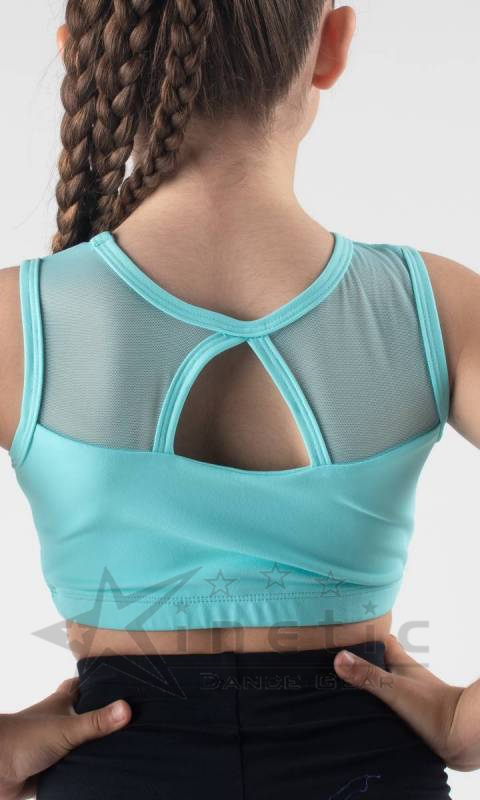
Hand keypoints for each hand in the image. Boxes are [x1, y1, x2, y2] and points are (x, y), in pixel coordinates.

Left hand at [0, 676, 130, 799]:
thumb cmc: (25, 738)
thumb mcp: (67, 728)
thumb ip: (97, 721)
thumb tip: (128, 708)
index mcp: (63, 702)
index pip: (85, 685)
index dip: (102, 682)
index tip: (125, 683)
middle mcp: (61, 721)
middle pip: (88, 714)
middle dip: (106, 717)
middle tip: (133, 718)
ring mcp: (57, 745)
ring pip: (84, 742)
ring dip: (98, 746)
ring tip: (130, 745)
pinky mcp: (54, 768)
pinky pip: (77, 767)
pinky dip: (88, 769)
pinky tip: (107, 771)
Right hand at [333, 633, 479, 771]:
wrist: (462, 737)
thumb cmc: (434, 708)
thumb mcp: (395, 689)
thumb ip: (368, 675)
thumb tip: (339, 659)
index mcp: (400, 662)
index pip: (380, 640)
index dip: (363, 635)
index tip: (341, 635)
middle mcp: (403, 676)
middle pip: (378, 663)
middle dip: (359, 664)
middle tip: (333, 668)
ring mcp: (408, 695)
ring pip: (382, 686)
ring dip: (366, 688)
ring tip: (340, 692)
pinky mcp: (410, 716)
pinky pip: (387, 707)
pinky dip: (375, 708)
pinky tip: (361, 716)